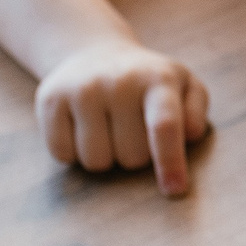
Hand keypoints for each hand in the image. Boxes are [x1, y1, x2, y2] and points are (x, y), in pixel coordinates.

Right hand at [35, 39, 210, 195]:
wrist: (95, 54)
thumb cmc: (150, 84)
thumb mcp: (185, 87)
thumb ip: (196, 113)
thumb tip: (189, 136)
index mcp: (159, 79)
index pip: (164, 126)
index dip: (170, 162)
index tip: (174, 190)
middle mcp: (118, 81)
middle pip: (131, 156)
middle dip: (136, 156)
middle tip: (132, 131)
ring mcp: (82, 88)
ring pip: (95, 161)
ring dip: (105, 157)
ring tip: (108, 129)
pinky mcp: (50, 99)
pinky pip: (62, 154)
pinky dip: (73, 153)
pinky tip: (81, 128)